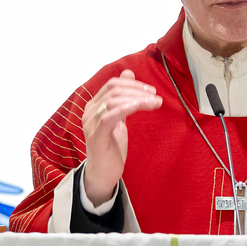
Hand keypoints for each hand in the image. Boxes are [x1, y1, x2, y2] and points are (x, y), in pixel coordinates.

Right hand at [81, 70, 161, 206]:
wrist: (103, 173)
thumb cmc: (111, 146)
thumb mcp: (119, 117)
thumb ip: (122, 96)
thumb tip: (128, 72)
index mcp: (94, 105)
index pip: (113, 84)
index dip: (133, 84)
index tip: (151, 91)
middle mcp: (89, 111)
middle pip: (114, 90)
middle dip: (138, 91)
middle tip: (156, 97)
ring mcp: (91, 123)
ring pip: (112, 100)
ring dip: (136, 99)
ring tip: (155, 103)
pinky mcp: (96, 136)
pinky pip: (109, 117)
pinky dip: (124, 109)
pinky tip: (138, 107)